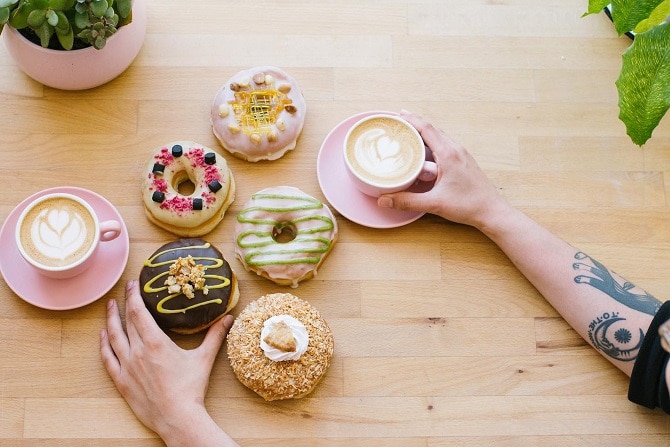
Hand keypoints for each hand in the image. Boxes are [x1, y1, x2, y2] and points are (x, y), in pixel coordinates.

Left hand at [100, 280, 237, 445]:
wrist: (177, 417)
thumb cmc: (190, 388)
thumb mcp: (204, 358)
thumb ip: (215, 335)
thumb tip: (228, 318)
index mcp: (155, 342)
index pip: (139, 312)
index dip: (134, 296)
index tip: (134, 284)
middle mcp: (138, 351)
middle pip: (126, 321)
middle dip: (124, 302)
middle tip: (125, 290)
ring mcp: (127, 366)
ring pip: (114, 337)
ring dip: (110, 320)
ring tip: (109, 307)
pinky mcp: (122, 381)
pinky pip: (108, 359)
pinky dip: (104, 345)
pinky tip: (103, 336)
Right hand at [377, 111, 509, 228]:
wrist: (492, 211)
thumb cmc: (468, 205)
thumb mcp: (434, 203)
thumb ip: (407, 201)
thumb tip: (383, 200)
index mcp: (449, 154)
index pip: (427, 129)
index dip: (412, 120)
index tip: (399, 114)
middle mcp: (456, 150)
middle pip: (433, 130)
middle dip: (416, 124)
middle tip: (400, 122)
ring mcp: (462, 156)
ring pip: (441, 138)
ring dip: (425, 133)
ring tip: (410, 134)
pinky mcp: (465, 163)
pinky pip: (446, 146)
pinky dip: (433, 143)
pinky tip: (427, 152)